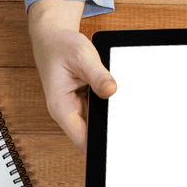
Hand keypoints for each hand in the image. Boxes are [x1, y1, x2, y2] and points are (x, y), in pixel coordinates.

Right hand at [27, 0, 117, 151]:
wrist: (52, 38)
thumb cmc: (60, 46)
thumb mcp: (82, 56)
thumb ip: (98, 76)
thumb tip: (112, 90)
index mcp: (61, 108)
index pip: (83, 141)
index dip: (101, 148)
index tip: (120, 148)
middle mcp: (67, 113)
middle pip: (93, 136)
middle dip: (111, 134)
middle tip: (135, 133)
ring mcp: (75, 110)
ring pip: (98, 125)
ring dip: (111, 121)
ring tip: (127, 112)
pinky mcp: (83, 105)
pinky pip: (99, 114)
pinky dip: (110, 110)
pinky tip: (119, 104)